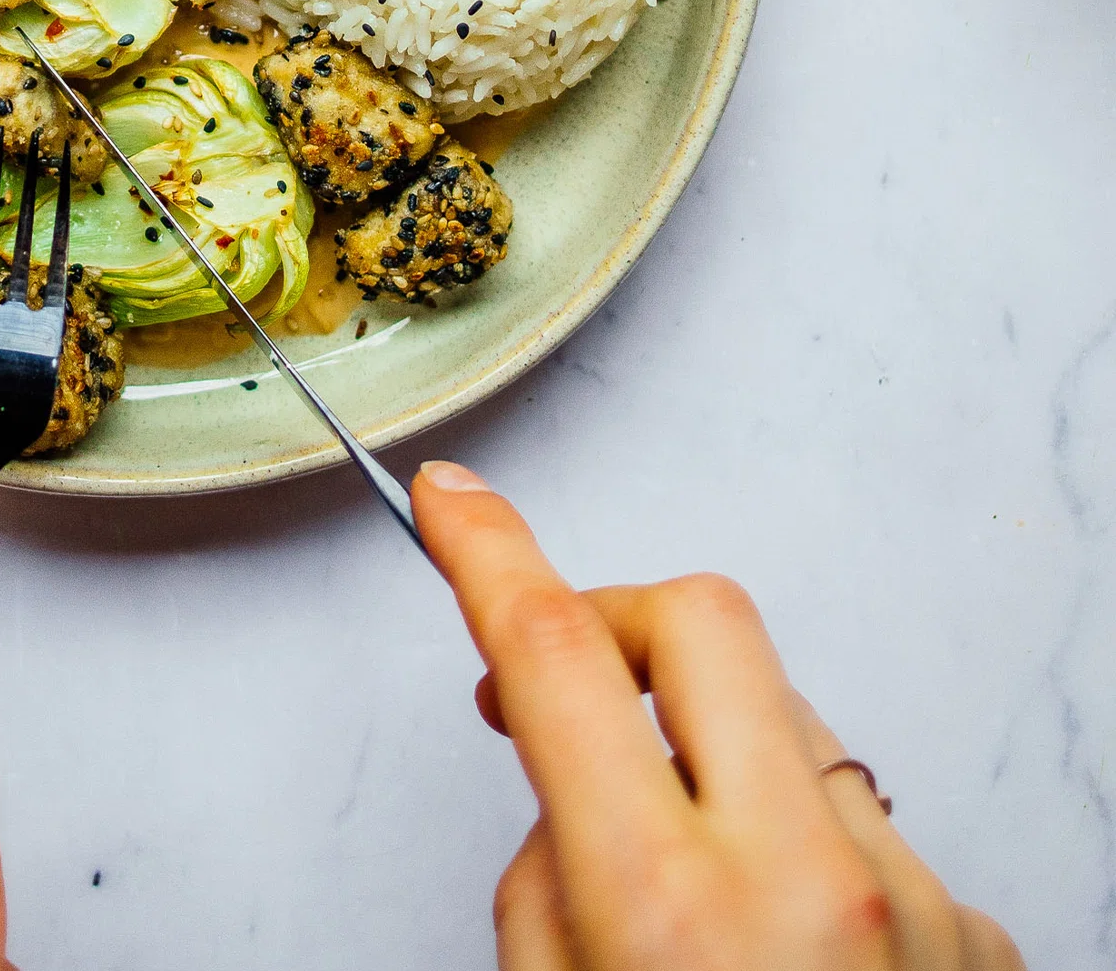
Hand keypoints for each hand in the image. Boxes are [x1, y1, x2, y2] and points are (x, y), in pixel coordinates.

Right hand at [416, 460, 1022, 970]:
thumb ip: (552, 880)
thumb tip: (575, 785)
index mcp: (672, 904)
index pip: (560, 654)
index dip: (488, 556)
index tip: (455, 508)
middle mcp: (810, 879)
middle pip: (706, 622)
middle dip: (622, 621)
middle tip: (570, 678)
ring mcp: (913, 901)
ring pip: (794, 729)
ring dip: (721, 760)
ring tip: (695, 886)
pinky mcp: (978, 937)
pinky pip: (870, 834)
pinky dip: (811, 860)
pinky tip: (787, 961)